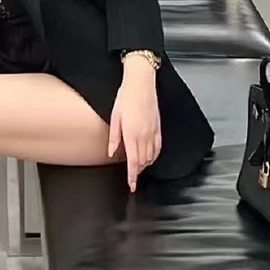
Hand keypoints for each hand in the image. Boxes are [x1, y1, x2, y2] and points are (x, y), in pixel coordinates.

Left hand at [107, 66, 161, 192]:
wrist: (141, 84)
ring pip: (151, 156)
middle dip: (137, 172)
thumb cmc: (126, 98)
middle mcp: (144, 135)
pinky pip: (158, 147)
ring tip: (137, 169)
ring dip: (144, 165)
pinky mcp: (158, 128)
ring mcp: (153, 132)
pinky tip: (149, 158)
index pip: (133, 161)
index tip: (132, 185)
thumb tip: (112, 153)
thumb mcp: (114, 117)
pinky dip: (154, 156)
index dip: (132, 176)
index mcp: (132, 134)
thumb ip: (114, 137)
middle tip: (132, 178)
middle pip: (143, 161)